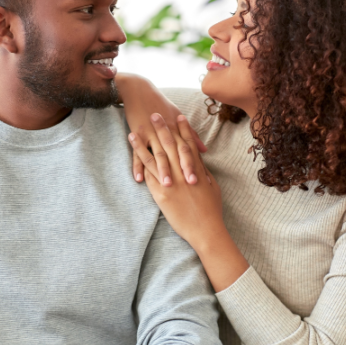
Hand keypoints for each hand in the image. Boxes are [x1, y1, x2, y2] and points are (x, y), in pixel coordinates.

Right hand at [116, 73, 205, 185]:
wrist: (138, 91)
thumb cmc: (160, 104)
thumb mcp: (176, 116)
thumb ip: (191, 135)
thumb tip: (204, 150)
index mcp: (176, 129)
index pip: (187, 148)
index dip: (194, 162)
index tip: (200, 177)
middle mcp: (165, 132)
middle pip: (174, 153)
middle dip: (181, 169)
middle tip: (188, 184)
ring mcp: (150, 133)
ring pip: (157, 154)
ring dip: (161, 170)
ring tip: (167, 185)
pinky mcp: (137, 134)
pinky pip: (136, 154)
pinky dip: (137, 166)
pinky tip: (138, 179)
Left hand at [128, 115, 224, 248]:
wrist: (206, 230)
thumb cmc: (211, 210)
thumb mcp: (212, 186)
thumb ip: (203, 171)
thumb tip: (198, 160)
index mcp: (196, 170)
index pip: (188, 144)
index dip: (183, 130)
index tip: (178, 116)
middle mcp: (182, 173)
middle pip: (170, 146)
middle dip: (162, 129)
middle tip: (154, 114)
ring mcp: (170, 183)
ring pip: (154, 158)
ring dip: (143, 143)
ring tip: (134, 131)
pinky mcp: (161, 195)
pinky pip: (149, 175)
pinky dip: (140, 163)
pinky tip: (133, 154)